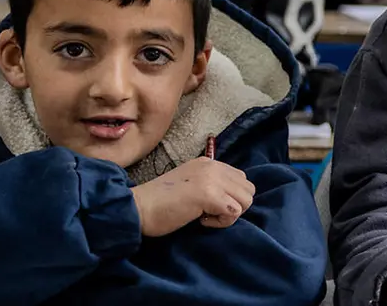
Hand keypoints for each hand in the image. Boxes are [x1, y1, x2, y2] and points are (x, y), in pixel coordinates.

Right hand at [130, 157, 255, 236]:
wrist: (138, 208)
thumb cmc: (160, 203)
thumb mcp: (190, 184)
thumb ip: (211, 184)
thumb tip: (232, 199)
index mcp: (208, 162)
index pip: (240, 179)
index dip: (230, 197)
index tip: (209, 205)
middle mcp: (213, 166)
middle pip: (248, 190)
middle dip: (234, 206)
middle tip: (210, 213)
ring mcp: (211, 179)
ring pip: (246, 201)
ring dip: (229, 214)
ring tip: (205, 216)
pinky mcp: (208, 195)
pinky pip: (234, 212)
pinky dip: (221, 222)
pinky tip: (201, 220)